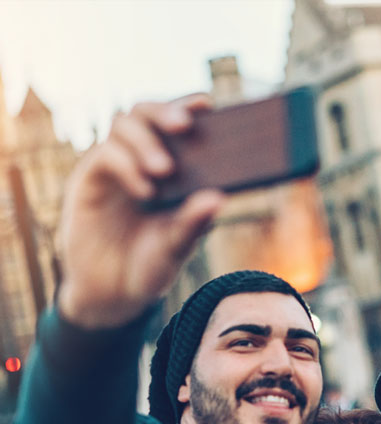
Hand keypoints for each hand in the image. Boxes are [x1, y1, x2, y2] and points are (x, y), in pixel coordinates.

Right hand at [57, 95, 225, 328]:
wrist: (111, 294)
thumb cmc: (150, 266)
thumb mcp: (177, 247)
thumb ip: (194, 223)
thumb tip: (220, 198)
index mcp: (172, 169)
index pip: (179, 125)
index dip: (190, 107)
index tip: (208, 103)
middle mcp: (142, 160)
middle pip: (148, 112)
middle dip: (166, 111)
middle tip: (184, 125)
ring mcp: (115, 167)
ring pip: (123, 125)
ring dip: (146, 141)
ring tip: (165, 170)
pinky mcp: (90, 180)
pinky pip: (104, 156)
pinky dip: (126, 166)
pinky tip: (145, 191)